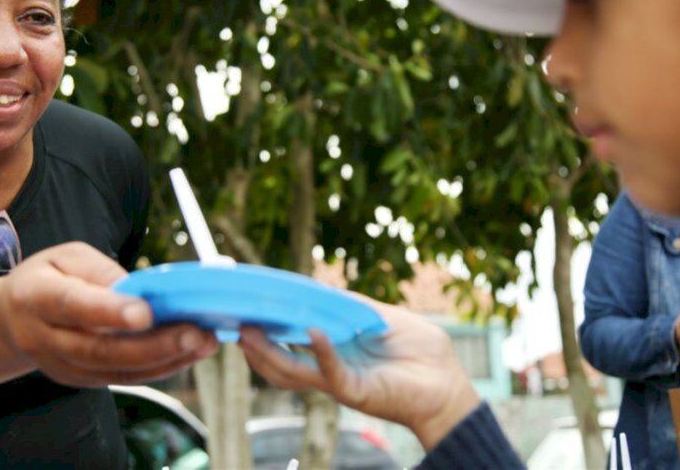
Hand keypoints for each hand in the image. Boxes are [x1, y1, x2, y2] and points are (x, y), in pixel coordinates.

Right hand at [0, 242, 217, 386]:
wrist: (12, 318)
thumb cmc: (48, 277)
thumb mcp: (66, 256)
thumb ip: (99, 271)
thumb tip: (137, 289)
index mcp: (36, 297)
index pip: (73, 305)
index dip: (109, 312)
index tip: (146, 313)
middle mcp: (45, 338)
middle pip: (100, 349)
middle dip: (153, 345)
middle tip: (195, 333)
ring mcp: (61, 366)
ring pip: (115, 370)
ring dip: (165, 359)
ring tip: (204, 342)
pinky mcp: (80, 380)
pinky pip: (122, 379)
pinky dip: (159, 368)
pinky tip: (189, 352)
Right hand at [239, 297, 479, 449]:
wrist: (447, 385)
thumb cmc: (421, 352)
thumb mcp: (381, 317)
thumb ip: (350, 305)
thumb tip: (320, 288)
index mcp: (332, 350)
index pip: (290, 339)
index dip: (267, 323)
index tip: (247, 302)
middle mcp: (329, 367)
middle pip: (279, 361)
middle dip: (253, 345)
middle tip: (232, 322)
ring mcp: (339, 380)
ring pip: (291, 372)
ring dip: (268, 352)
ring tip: (248, 332)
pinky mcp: (355, 391)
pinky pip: (331, 372)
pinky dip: (320, 352)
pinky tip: (312, 332)